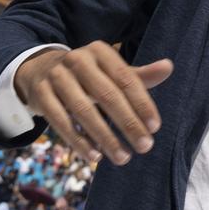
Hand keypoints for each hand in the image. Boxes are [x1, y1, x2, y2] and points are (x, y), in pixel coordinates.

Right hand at [14, 42, 172, 165]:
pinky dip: (78, 141)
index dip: (142, 104)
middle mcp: (78, 60)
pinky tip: (95, 156)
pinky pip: (60, 121)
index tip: (155, 127)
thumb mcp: (111, 71)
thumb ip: (139, 75)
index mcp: (100, 52)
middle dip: (128, 123)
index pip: (126, 79)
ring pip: (83, 111)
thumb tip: (169, 67)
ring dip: (105, 137)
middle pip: (107, 95)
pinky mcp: (40, 95)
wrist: (39, 69)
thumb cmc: (87, 75)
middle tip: (145, 146)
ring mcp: (56, 76)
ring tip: (122, 157)